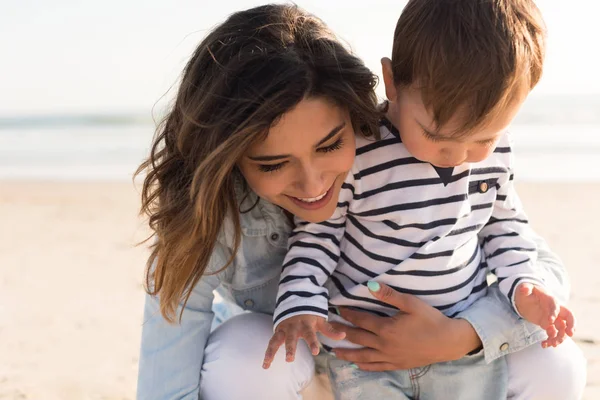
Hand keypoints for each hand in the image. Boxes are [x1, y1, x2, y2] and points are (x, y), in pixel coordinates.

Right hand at [262, 314, 344, 368]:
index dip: (312, 343)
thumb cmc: (310, 314)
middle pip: (291, 339)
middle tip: (289, 359)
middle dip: (290, 348)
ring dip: (271, 352)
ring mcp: (284, 329)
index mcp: (306, 325)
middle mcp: (293, 327)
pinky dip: (267, 353)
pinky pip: (271, 343)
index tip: (315, 352)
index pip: (310, 334)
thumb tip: (343, 336)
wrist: (295, 301)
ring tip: (267, 364)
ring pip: (276, 341)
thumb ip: (330, 330)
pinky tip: (265, 365)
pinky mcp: (277, 331)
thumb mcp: (320, 320)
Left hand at [330, 282, 480, 370]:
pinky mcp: (397, 364)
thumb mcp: (411, 303)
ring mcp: (390, 357)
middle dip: (341, 333)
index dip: (347, 314)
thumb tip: (369, 285)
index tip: (336, 309)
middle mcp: (384, 345)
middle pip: (357, 338)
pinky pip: (376, 367)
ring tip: (334, 352)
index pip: (360, 320)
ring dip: (347, 353)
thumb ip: (389, 295)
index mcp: (386, 328)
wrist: (448, 341)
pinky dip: (364, 366)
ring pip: (363, 356)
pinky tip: (356, 365)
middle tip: (327, 330)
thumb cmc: (431, 320)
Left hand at [514, 282, 575, 347]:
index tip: (550, 321)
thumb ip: (525, 288)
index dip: (554, 313)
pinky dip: (550, 340)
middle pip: (568, 318)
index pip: (556, 306)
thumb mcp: (525, 288)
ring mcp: (553, 319)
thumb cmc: (528, 292)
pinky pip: (553, 334)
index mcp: (550, 300)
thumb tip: (524, 288)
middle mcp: (555, 310)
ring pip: (561, 329)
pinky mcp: (548, 325)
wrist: (526, 298)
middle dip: (571, 326)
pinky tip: (544, 345)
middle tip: (569, 334)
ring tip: (552, 344)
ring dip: (560, 337)